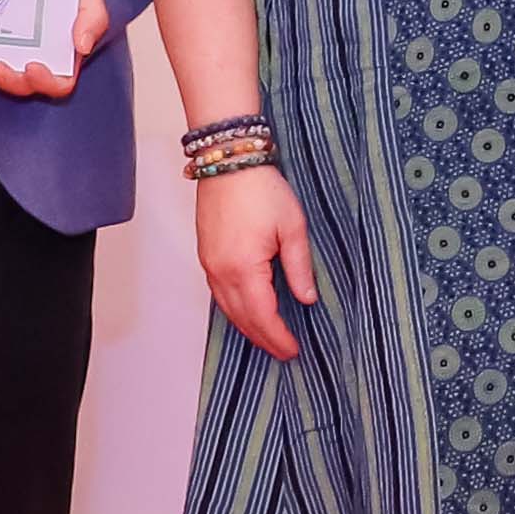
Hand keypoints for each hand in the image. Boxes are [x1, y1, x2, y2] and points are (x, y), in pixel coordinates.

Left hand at [0, 0, 118, 102]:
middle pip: (27, 83)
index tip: (33, 66)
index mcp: (66, 50)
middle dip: (11, 81)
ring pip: (3, 77)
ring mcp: (15, 48)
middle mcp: (40, 54)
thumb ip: (94, 17)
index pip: (61, 81)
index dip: (46, 81)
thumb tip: (83, 45)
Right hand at [193, 163, 320, 355]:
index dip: (278, 337)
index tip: (293, 350)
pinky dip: (235, 310)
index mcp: (243, 269)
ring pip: (227, 309)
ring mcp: (209, 265)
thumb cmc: (260, 188)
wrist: (228, 161)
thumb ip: (300, 266)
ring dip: (248, 327)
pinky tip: (247, 312)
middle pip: (242, 319)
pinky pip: (219, 294)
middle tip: (284, 352)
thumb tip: (307, 298)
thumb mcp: (292, 226)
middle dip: (264, 339)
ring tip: (269, 338)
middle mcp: (221, 272)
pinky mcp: (207, 255)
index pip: (262, 316)